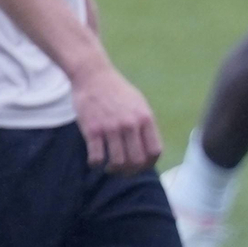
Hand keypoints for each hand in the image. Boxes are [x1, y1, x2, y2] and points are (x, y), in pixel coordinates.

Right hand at [72, 55, 159, 171]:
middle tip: (124, 171)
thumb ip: (146, 126)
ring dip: (114, 170)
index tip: (141, 166)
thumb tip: (151, 152)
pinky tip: (95, 161)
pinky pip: (97, 157)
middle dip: (131, 171)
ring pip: (118, 163)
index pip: (155, 152)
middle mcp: (130, 124)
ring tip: (110, 168)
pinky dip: (96, 164)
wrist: (92, 75)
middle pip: (137, 161)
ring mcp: (111, 127)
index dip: (149, 164)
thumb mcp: (139, 105)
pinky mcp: (92, 129)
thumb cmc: (117, 92)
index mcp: (145, 119)